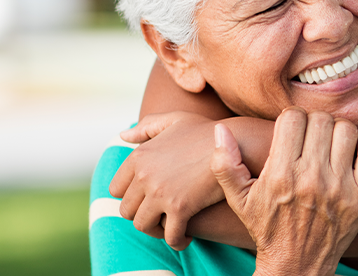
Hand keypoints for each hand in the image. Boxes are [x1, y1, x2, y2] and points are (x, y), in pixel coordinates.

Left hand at [109, 112, 223, 249]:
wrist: (237, 143)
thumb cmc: (208, 131)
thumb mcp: (176, 120)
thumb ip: (148, 126)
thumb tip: (123, 136)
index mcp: (139, 156)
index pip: (116, 189)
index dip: (130, 197)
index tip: (145, 200)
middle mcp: (144, 176)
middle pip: (126, 210)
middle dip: (142, 216)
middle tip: (159, 216)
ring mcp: (160, 193)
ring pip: (143, 225)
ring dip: (156, 231)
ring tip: (170, 227)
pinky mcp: (180, 208)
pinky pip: (170, 235)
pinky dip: (176, 241)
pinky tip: (185, 237)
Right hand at [212, 108, 357, 275]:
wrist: (297, 264)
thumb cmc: (267, 227)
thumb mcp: (239, 199)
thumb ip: (225, 164)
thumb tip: (220, 130)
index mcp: (281, 174)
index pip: (293, 118)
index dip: (291, 117)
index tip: (291, 129)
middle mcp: (311, 178)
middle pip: (321, 120)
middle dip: (315, 121)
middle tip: (312, 134)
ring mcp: (339, 187)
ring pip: (347, 130)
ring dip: (339, 130)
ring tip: (331, 140)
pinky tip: (352, 150)